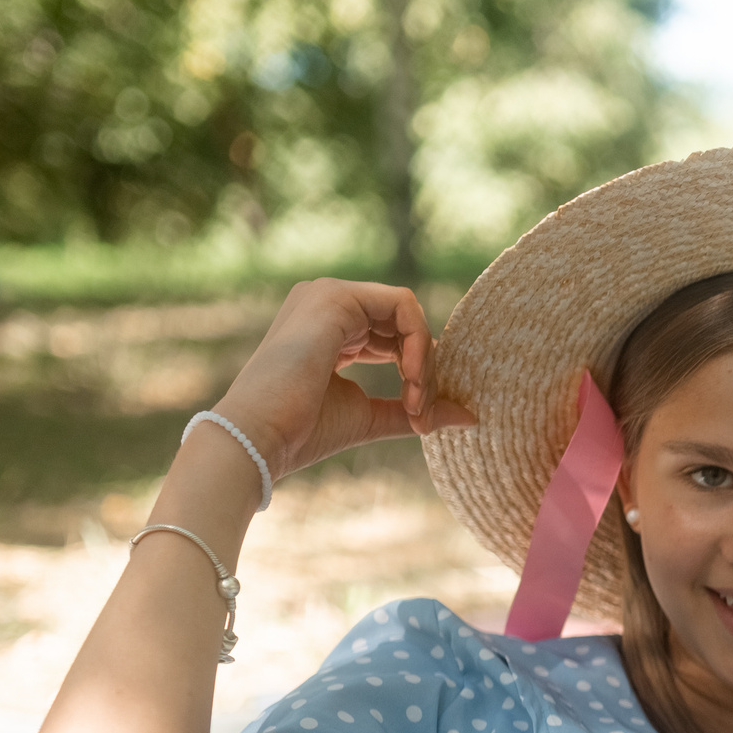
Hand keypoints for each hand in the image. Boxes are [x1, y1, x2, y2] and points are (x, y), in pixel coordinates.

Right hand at [209, 279, 473, 485]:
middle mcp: (329, 303)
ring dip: (424, 361)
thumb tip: (471, 415)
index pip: (396, 336)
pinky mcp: (336, 297)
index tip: (419, 419)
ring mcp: (329, 294)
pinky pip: (404, 307)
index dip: (418, 374)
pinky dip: (418, 344)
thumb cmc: (305, 431)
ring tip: (415, 404)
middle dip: (425, 370)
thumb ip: (417, 408)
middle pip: (407, 324)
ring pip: (409, 314)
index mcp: (333, 328)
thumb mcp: (373, 416)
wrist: (261, 437)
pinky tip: (411, 380)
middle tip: (421, 416)